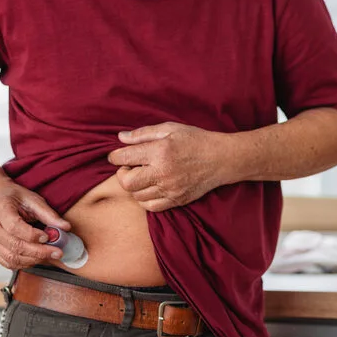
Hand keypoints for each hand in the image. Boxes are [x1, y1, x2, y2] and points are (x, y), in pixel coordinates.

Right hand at [0, 181, 70, 269]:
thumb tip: (65, 227)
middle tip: (57, 252)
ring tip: (50, 255)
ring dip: (34, 260)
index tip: (48, 237)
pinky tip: (37, 258)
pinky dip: (25, 264)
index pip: (14, 227)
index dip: (32, 235)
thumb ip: (48, 214)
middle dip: (39, 252)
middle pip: (15, 246)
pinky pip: (9, 263)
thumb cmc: (12, 198)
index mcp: (0, 210)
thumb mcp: (31, 199)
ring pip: (12, 258)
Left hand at [107, 122, 232, 211]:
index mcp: (159, 151)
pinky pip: (151, 207)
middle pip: (127, 182)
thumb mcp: (170, 129)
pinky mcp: (177, 200)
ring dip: (134, 187)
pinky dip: (145, 199)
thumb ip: (143, 134)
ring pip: (137, 196)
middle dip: (122, 174)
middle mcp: (163, 172)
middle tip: (129, 168)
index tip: (116, 156)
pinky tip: (151, 188)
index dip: (114, 157)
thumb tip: (120, 138)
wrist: (221, 159)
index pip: (124, 157)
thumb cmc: (195, 140)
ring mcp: (170, 189)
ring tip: (142, 176)